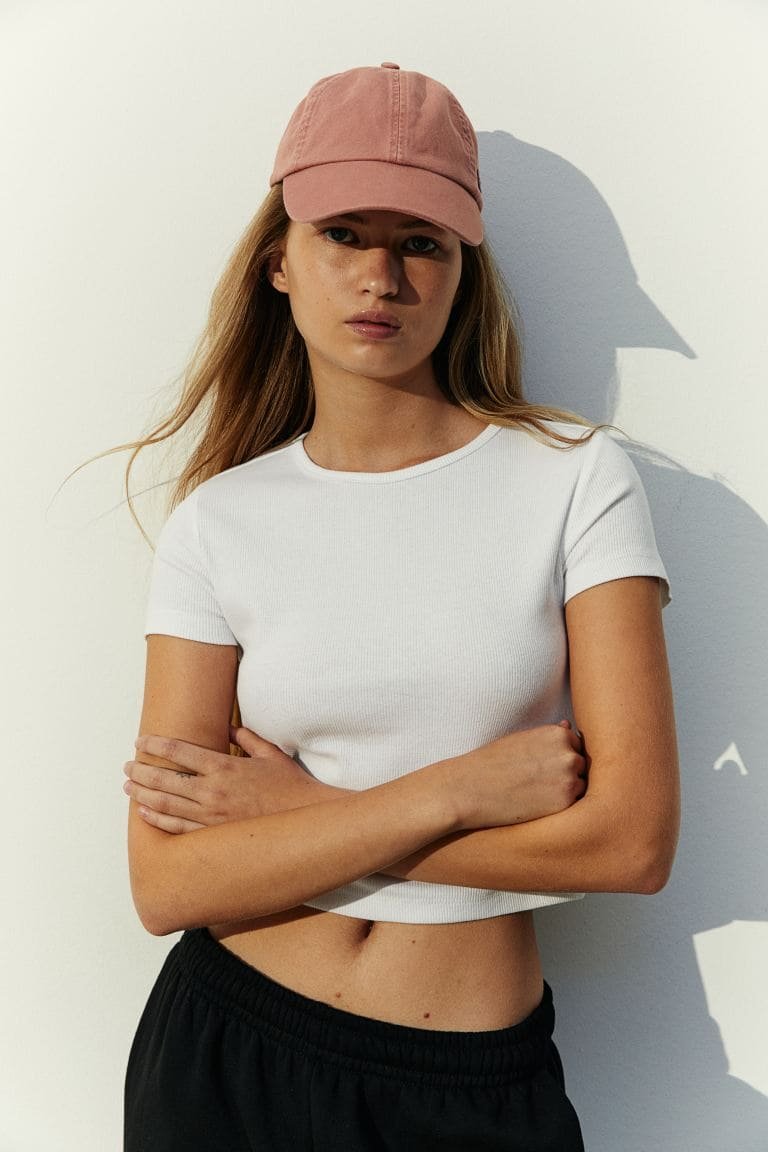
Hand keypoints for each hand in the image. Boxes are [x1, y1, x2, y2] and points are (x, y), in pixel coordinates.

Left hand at [124, 725, 342, 833]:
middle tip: (127, 766)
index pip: (180, 753)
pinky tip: (144, 812)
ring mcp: (212, 816)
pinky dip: (158, 820)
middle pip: (165, 779)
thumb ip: (246, 738)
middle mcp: (213, 792)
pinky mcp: (214, 835)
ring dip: (143, 793)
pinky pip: (178, 828)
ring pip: (166, 804)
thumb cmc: (290, 785)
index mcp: (225, 767)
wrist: (305, 820)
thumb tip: (228, 727)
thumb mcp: (269, 754)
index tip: (141, 741)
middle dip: (141, 770)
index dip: (156, 745)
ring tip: (128, 786)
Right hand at [450, 719, 586, 830]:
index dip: (559, 757)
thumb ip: (548, 735)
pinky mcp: (564, 803)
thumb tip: (568, 725)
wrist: (470, 788)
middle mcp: (568, 754)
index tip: (541, 766)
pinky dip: (560, 806)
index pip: (575, 745)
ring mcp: (569, 779)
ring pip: (580, 785)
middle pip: (580, 765)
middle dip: (565, 773)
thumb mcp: (521, 739)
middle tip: (537, 782)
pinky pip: (574, 805)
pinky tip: (537, 804)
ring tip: (535, 793)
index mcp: (558, 733)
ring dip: (565, 790)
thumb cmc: (492, 762)